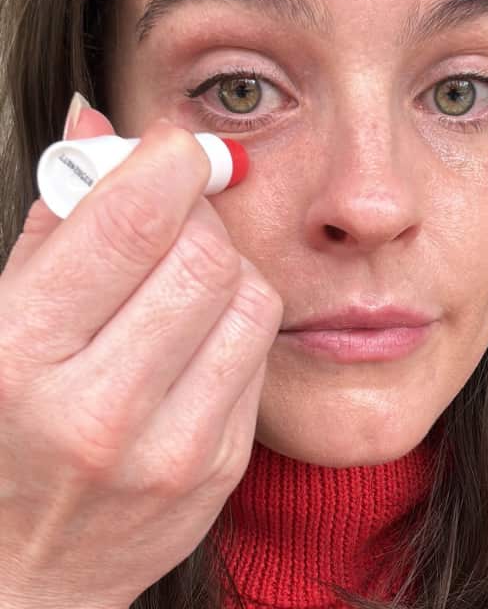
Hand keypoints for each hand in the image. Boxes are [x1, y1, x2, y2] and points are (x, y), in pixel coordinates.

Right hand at [0, 105, 281, 607]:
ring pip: (250, 299)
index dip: (165, 165)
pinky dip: (235, 324)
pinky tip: (191, 336)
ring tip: (179, 277)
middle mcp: (99, 411)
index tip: (174, 143)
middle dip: (196, 216)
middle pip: (204, 259)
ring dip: (226, 267)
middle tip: (174, 211)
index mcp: (19, 362)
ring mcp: (171, 448)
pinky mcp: (220, 468)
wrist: (19, 577)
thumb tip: (98, 128)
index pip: (125, 230)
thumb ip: (49, 230)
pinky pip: (259, 355)